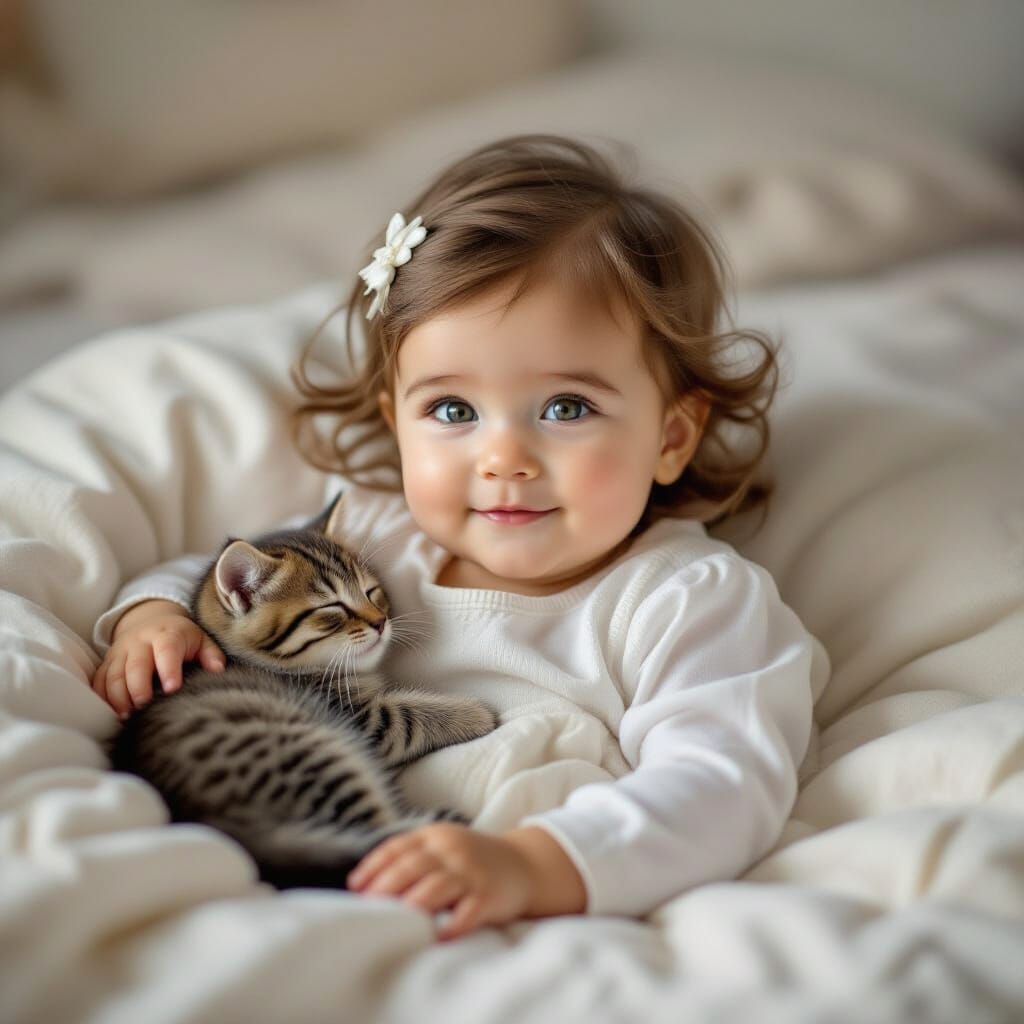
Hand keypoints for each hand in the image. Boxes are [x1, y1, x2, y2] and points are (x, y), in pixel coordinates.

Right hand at [91, 599, 224, 717]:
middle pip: (136, 665)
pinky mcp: (107, 663)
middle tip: (144, 707)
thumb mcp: (200, 639)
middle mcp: (140, 642)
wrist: (149, 621)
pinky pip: (99, 681)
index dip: (169, 669)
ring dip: (118, 697)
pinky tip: (112, 714)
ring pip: (114, 675)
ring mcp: (120, 652)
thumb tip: (218, 670)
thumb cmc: (180, 637)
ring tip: (127, 716)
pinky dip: (103, 698)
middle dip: (139, 687)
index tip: (172, 689)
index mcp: (166, 634)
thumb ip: (211, 654)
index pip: (167, 650)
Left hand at [347, 822, 585, 940]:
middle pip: (412, 867)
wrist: (525, 864)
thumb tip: (365, 884)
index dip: (374, 866)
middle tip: (369, 907)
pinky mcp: (489, 894)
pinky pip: (469, 911)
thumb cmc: (472, 860)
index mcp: (435, 836)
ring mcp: (471, 872)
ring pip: (436, 887)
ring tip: (398, 921)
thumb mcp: (443, 847)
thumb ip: (412, 857)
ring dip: (414, 904)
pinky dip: (454, 923)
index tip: (355, 887)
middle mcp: (451, 850)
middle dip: (387, 887)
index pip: (398, 847)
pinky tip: (440, 936)